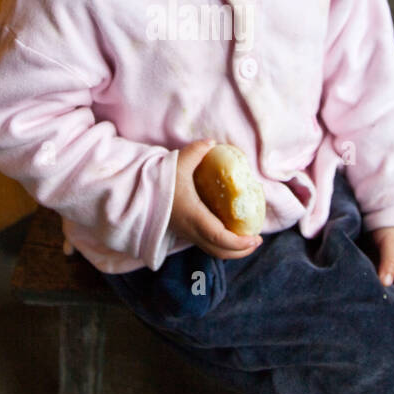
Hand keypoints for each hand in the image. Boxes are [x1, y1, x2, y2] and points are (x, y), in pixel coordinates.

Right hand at [169, 140, 263, 260]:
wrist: (137, 195)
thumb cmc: (158, 182)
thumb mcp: (177, 164)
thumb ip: (196, 151)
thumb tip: (212, 143)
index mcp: (194, 217)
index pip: (220, 238)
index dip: (239, 243)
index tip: (255, 238)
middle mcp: (191, 230)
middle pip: (220, 251)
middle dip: (241, 251)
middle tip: (257, 240)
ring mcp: (187, 233)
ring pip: (213, 251)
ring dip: (232, 250)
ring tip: (248, 240)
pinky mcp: (185, 232)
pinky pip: (207, 245)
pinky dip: (222, 245)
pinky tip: (231, 233)